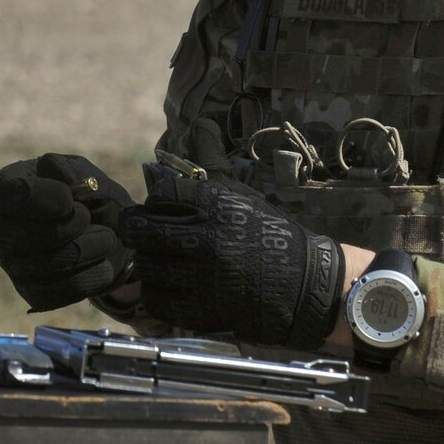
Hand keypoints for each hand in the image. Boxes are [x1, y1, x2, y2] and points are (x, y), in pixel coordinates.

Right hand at [0, 153, 135, 311]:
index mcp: (5, 189)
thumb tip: (56, 172)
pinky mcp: (31, 291)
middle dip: (68, 227)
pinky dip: (90, 277)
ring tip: (106, 237)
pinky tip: (102, 263)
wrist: (109, 234)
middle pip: (25, 237)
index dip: (43, 198)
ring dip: (87, 250)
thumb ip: (71, 170)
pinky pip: (59, 292)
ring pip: (46, 266)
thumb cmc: (89, 197)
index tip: (69, 198)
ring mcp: (12, 264)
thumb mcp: (85, 174)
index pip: (9, 197)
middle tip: (88, 217)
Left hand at [121, 170, 344, 348]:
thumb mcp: (243, 198)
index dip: (154, 202)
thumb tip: (195, 133)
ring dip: (147, 263)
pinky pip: (159, 300)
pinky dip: (157, 293)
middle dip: (136, 231)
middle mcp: (208, 239)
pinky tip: (167, 286)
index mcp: (217, 206)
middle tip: (140, 234)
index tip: (157, 208)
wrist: (307, 286)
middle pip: (142, 231)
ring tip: (158, 261)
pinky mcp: (206, 310)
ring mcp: (205, 277)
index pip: (160, 195)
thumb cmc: (271, 237)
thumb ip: (211, 172)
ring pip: (146, 267)